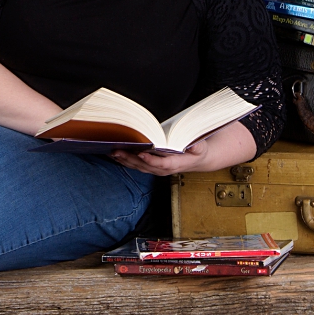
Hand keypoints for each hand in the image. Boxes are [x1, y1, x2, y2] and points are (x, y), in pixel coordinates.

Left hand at [109, 120, 257, 174]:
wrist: (197, 159)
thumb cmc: (197, 151)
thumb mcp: (201, 147)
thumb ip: (197, 147)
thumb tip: (194, 145)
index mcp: (175, 164)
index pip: (162, 164)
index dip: (151, 160)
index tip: (142, 154)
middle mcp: (163, 169)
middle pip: (144, 166)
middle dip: (130, 159)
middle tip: (118, 150)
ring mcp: (156, 169)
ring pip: (137, 166)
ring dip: (124, 160)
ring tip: (112, 151)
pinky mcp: (150, 167)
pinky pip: (136, 165)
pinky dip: (125, 160)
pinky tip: (115, 154)